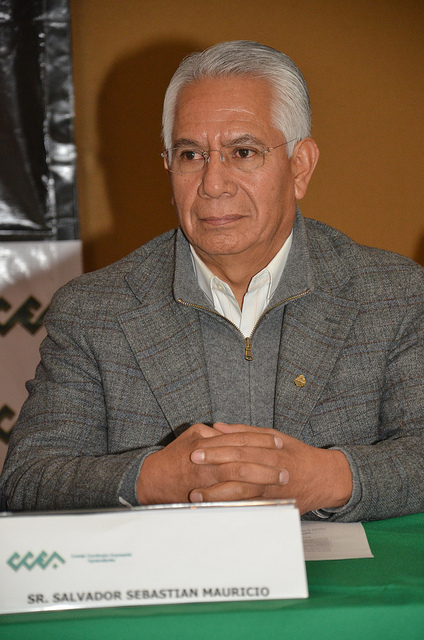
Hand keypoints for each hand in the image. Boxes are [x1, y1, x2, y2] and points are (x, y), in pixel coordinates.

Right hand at [136, 421, 287, 504]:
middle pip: (243, 460)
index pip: (239, 440)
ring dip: (262, 479)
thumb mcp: (192, 436)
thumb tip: (231, 431)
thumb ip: (213, 433)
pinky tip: (263, 497)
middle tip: (285, 467)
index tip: (278, 443)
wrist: (151, 480)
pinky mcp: (204, 497)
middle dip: (267, 464)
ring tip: (279, 481)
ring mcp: (205, 480)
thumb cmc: (173, 457)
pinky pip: (229, 497)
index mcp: (206, 444)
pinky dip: (247, 497)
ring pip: (239, 479)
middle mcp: (207, 461)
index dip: (261, 441)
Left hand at [189, 422, 352, 513]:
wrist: (322, 478)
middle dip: (213, 467)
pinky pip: (248, 508)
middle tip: (191, 467)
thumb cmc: (295, 454)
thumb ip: (244, 432)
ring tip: (195, 495)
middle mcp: (270, 469)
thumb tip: (217, 427)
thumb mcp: (273, 436)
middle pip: (237, 468)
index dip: (216, 449)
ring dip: (216, 494)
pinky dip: (230, 509)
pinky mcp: (271, 505)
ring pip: (241, 492)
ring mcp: (270, 490)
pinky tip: (214, 510)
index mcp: (269, 450)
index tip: (196, 450)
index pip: (238, 447)